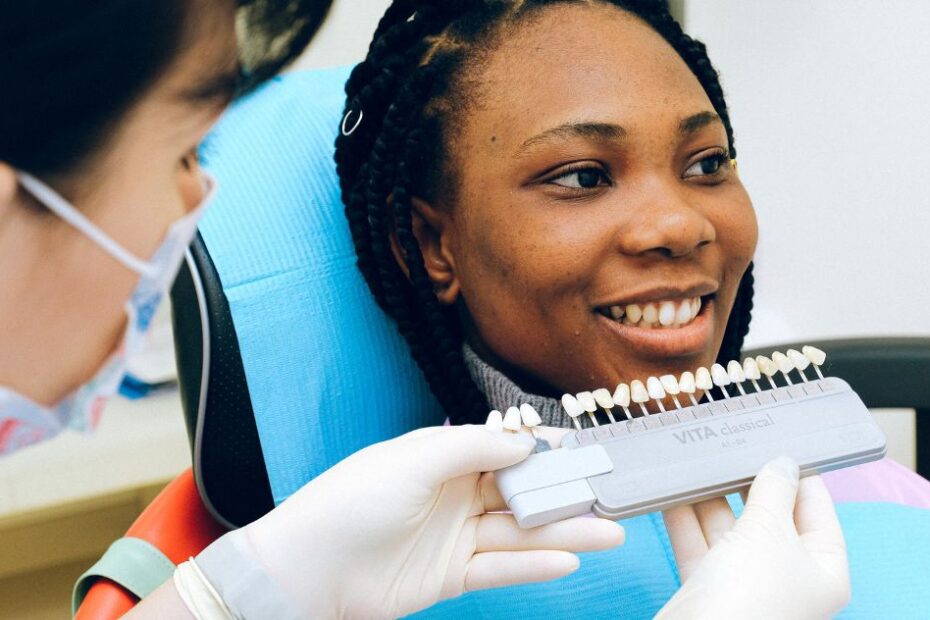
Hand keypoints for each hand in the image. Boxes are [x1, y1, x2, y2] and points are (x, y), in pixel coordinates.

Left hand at [241, 424, 623, 618]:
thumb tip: (522, 441)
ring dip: (564, 532)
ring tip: (609, 531)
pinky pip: (501, 569)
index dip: (546, 449)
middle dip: (565, 493)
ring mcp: (454, 536)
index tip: (587, 447)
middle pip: (521, 493)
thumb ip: (472, 448)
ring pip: (520, 532)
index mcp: (443, 457)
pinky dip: (534, 566)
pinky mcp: (450, 575)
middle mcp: (454, 494)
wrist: (310, 568)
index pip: (506, 450)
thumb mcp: (414, 460)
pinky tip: (569, 559)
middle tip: (612, 494)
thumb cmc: (353, 501)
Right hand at [657, 457, 849, 619]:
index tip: (781, 443)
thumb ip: (774, 491)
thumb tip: (782, 463)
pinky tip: (673, 490)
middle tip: (733, 445)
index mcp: (822, 569)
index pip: (818, 511)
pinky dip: (685, 518)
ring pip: (729, 528)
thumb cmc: (752, 592)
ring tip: (699, 461)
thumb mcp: (770, 529)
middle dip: (748, 484)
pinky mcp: (707, 586)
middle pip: (769, 517)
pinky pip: (698, 543)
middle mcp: (786, 576)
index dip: (802, 477)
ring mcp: (745, 582)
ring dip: (712, 497)